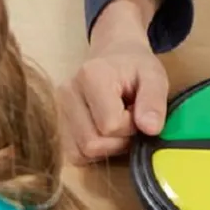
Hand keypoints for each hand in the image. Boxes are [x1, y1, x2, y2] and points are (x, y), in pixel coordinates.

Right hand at [58, 0, 168, 162]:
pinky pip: (73, 154)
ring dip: (106, 147)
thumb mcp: (154, 76)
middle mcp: (67, 93)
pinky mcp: (56, 123)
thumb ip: (154, 101)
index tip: (137, 110)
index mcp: (91, 76)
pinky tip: (104, 132)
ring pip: (80, 153)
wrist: (114, 54)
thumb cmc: (135, 67)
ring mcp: (57, 109)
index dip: (131, 125)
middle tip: (130, 119)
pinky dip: (93, 151)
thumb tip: (150, 129)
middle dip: (119, 140)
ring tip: (117, 124)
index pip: (111, 125)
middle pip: (92, 143)